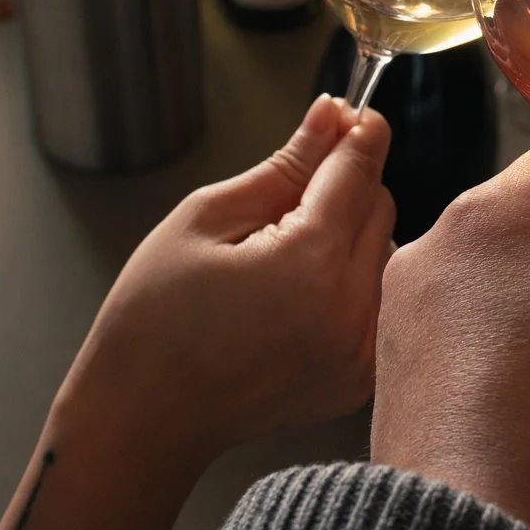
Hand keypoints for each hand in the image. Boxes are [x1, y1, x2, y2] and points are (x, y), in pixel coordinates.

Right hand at [59, 95, 394, 457]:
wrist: (145, 418)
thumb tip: (330, 117)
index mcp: (311, 263)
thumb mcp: (206, 220)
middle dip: (345, 187)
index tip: (350, 112)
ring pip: (385, 253)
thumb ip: (283, 167)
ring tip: (281, 258)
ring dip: (350, 237)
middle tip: (284, 200)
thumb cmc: (155, 318)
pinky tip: (295, 297)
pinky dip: (350, 284)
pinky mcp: (358, 378)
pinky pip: (375, 302)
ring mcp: (361, 351)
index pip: (358, 172)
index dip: (355, 134)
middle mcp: (351, 310)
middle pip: (381, 208)